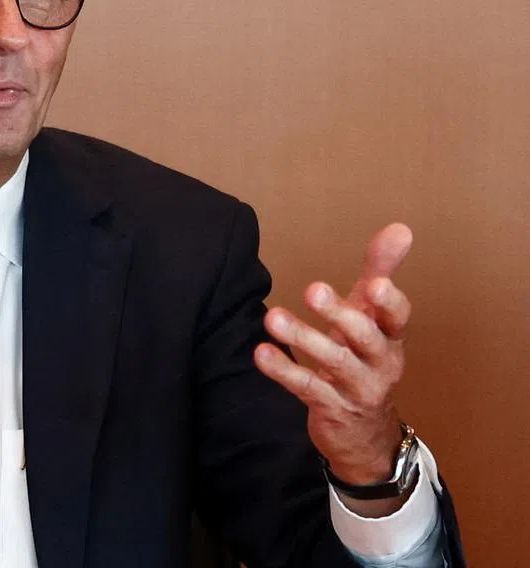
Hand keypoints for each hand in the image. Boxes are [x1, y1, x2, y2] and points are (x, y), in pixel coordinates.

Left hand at [254, 224, 413, 502]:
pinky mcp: (330, 408)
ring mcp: (357, 388)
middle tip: (313, 289)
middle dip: (341, 314)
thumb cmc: (364, 359)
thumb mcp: (372, 316)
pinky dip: (284, 371)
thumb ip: (380, 271)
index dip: (389, 303)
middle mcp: (380, 362)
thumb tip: (400, 228)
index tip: (375, 284)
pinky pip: (307, 388)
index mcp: (390, 336)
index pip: (398, 317)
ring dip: (303, 338)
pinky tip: (261, 353)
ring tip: (273, 319)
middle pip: (366, 338)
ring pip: (334, 363)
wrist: (365, 432)